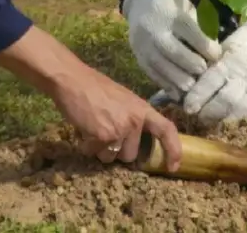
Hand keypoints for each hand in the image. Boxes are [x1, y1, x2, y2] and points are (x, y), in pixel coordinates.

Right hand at [0, 25, 182, 171]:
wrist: (73, 80)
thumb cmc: (96, 88)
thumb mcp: (123, 99)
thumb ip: (133, 118)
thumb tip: (135, 142)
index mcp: (143, 109)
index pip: (166, 130)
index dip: (173, 150)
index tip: (173, 167)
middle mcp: (135, 120)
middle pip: (131, 155)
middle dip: (117, 150)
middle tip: (105, 131)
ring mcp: (119, 129)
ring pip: (111, 157)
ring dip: (101, 149)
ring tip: (93, 128)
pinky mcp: (102, 136)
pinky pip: (95, 153)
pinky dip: (87, 146)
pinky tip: (83, 129)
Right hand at [121, 0, 222, 98]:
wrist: (141, 2)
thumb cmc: (171, 6)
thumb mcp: (186, 9)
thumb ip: (197, 29)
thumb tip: (214, 53)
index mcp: (172, 15)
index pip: (191, 34)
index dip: (206, 47)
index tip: (217, 57)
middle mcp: (156, 29)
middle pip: (174, 51)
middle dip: (192, 65)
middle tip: (204, 73)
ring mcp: (144, 44)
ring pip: (161, 65)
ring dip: (178, 79)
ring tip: (192, 88)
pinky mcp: (138, 55)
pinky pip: (151, 72)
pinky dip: (165, 85)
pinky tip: (177, 93)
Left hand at [182, 21, 246, 125]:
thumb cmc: (244, 42)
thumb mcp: (224, 48)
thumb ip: (212, 65)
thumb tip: (192, 80)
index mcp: (229, 64)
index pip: (210, 83)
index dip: (198, 97)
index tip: (188, 107)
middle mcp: (243, 78)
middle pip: (224, 101)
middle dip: (210, 112)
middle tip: (200, 117)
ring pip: (240, 110)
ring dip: (226, 117)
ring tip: (217, 120)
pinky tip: (239, 120)